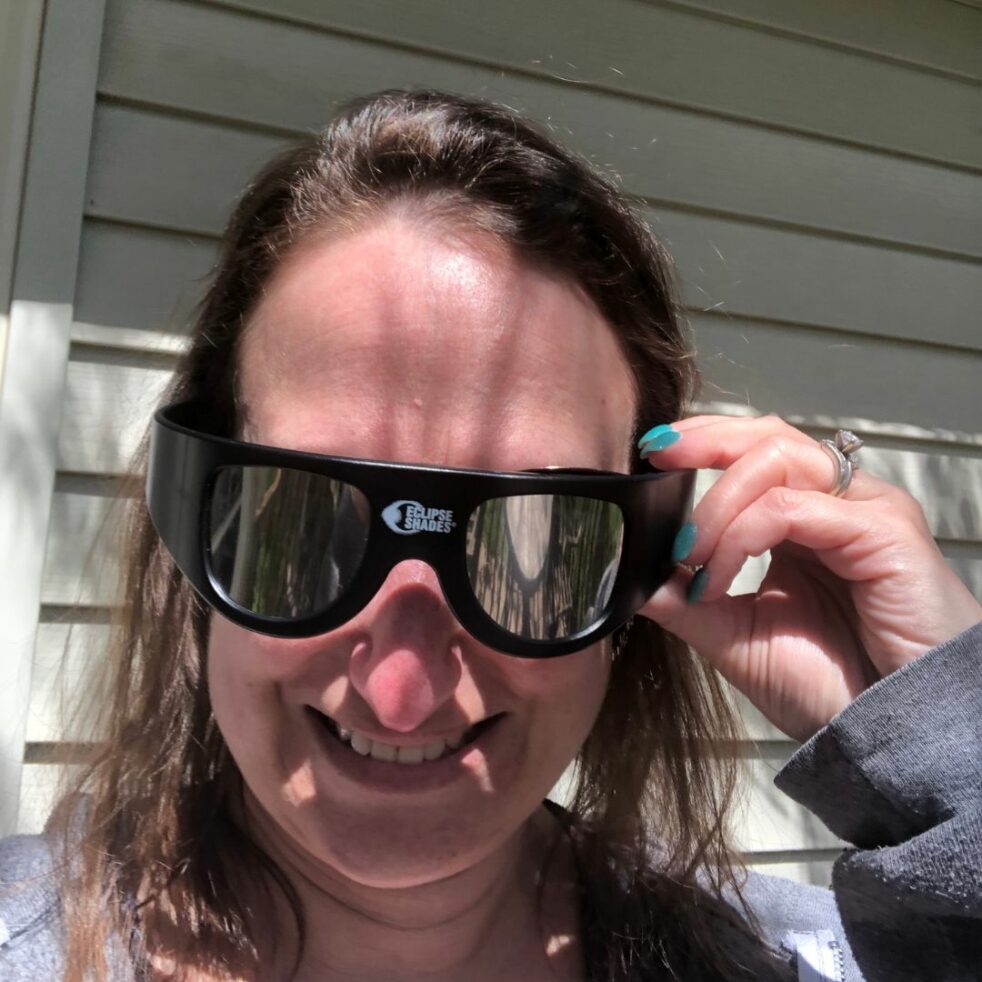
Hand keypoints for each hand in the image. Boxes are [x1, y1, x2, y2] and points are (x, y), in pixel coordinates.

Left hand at [638, 415, 981, 741]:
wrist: (890, 736)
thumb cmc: (832, 686)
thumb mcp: (737, 636)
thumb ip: (686, 600)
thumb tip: (632, 575)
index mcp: (807, 521)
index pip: (756, 451)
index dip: (704, 441)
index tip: (653, 450)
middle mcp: (839, 505)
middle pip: (769, 438)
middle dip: (706, 441)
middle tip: (659, 457)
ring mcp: (865, 511)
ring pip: (777, 461)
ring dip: (717, 506)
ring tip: (689, 559)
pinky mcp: (883, 532)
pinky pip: (791, 508)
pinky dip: (739, 536)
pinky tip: (714, 579)